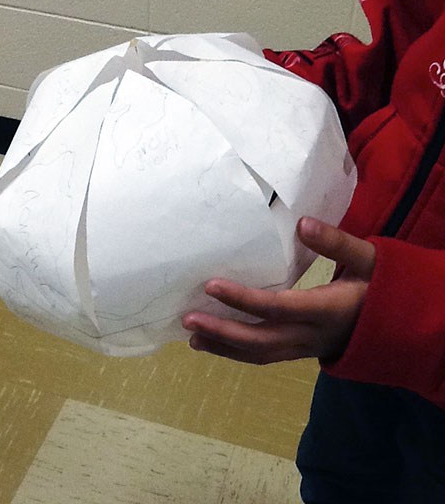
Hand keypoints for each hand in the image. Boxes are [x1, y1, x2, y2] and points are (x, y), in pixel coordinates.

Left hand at [182, 217, 375, 363]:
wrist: (393, 326)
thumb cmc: (378, 287)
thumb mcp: (367, 260)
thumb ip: (336, 243)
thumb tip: (302, 224)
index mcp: (325, 310)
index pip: (277, 308)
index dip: (243, 300)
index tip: (211, 285)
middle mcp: (309, 335)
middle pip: (260, 341)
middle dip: (222, 332)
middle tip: (188, 318)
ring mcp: (302, 349)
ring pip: (258, 355)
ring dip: (223, 347)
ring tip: (191, 335)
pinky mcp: (297, 352)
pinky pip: (263, 357)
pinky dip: (235, 353)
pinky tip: (212, 343)